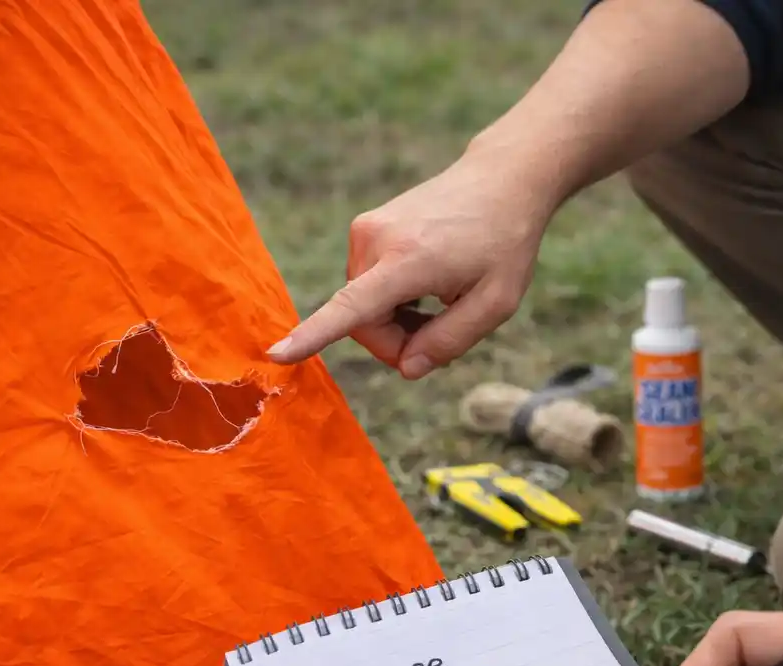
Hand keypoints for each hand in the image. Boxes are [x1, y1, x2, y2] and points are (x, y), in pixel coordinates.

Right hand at [266, 147, 555, 379]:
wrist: (502, 180)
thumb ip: (450, 341)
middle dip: (396, 342)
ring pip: (362, 307)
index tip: (277, 353)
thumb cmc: (505, 243)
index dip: (314, 335)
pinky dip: (392, 300)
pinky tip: (426, 287)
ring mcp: (366, 230)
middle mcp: (375, 240)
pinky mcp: (365, 228)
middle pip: (363, 323)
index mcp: (408, 260)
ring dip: (396, 322)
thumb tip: (407, 368)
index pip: (351, 307)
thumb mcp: (496, 304)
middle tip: (439, 338)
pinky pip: (366, 286)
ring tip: (439, 305)